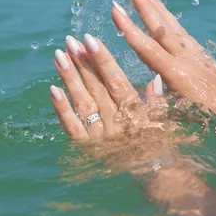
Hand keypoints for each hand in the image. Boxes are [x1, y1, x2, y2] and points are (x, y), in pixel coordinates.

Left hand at [49, 33, 164, 141]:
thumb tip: (156, 77)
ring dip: (69, 78)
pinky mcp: (87, 147)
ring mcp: (99, 135)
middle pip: (95, 87)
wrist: (153, 176)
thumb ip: (157, 100)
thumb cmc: (158, 143)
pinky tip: (52, 89)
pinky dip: (61, 109)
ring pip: (81, 102)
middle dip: (82, 62)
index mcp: (133, 111)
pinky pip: (71, 127)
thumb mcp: (163, 121)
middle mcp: (115, 122)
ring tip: (58, 56)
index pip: (115, 80)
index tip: (90, 39)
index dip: (102, 59)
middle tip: (70, 40)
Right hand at [111, 0, 215, 123]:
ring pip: (173, 26)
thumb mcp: (179, 119)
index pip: (147, 48)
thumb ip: (160, 102)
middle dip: (144, 7)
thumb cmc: (209, 123)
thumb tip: (148, 83)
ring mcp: (196, 55)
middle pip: (161, 28)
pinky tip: (165, 13)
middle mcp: (186, 59)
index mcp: (177, 75)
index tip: (115, 10)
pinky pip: (183, 32)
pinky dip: (171, 20)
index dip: (129, 29)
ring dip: (158, 7)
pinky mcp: (203, 55)